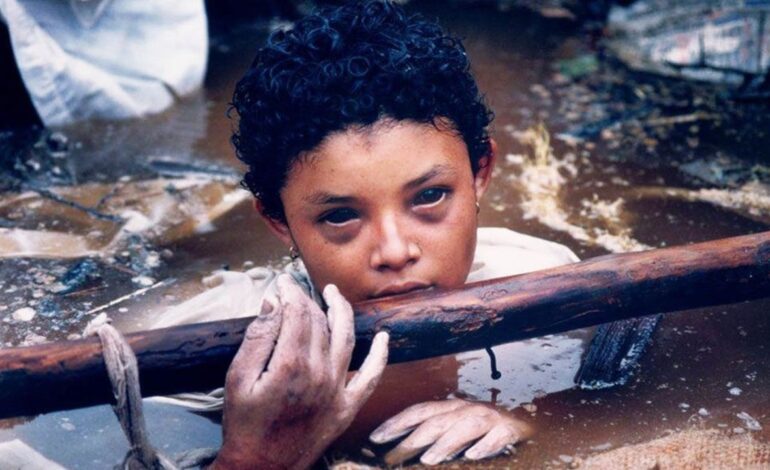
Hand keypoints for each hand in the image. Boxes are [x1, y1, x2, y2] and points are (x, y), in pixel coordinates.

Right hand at [210, 274, 388, 469]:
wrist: (261, 468)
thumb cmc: (244, 424)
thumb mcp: (238, 378)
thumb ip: (258, 338)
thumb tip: (275, 303)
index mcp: (291, 365)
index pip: (297, 313)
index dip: (290, 292)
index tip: (282, 283)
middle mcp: (320, 373)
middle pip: (319, 322)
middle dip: (308, 299)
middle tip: (296, 290)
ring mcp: (337, 390)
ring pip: (346, 338)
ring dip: (342, 312)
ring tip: (334, 295)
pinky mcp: (347, 407)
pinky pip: (371, 377)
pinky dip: (380, 356)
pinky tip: (384, 338)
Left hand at [369, 398, 529, 465]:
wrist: (525, 423)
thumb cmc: (482, 430)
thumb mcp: (455, 429)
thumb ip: (432, 436)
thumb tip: (399, 451)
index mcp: (451, 408)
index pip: (418, 412)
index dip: (396, 423)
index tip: (374, 438)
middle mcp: (467, 410)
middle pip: (435, 422)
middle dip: (412, 440)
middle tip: (392, 458)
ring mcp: (489, 419)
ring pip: (463, 428)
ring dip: (445, 444)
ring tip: (428, 459)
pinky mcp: (510, 430)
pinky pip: (497, 437)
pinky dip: (485, 446)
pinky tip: (473, 456)